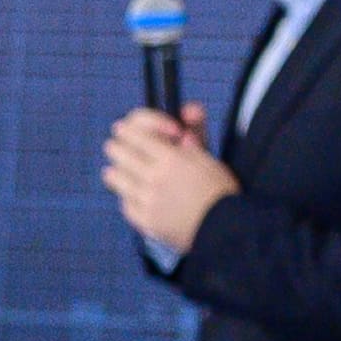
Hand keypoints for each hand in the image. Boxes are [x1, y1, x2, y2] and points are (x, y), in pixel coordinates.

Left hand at [104, 102, 236, 256]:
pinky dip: (127, 195)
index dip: (130, 128)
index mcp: (171, 159)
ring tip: (121, 168)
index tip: (127, 128)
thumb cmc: (220, 191)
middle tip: (120, 145)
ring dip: (118, 169)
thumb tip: (187, 109)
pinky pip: (125, 202)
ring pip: (115, 176)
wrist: (225, 231)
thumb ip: (195, 132)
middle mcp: (154, 178)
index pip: (136, 134)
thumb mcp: (210, 157)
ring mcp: (147, 201)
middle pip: (118, 152)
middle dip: (119, 145)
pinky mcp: (145, 221)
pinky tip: (134, 193)